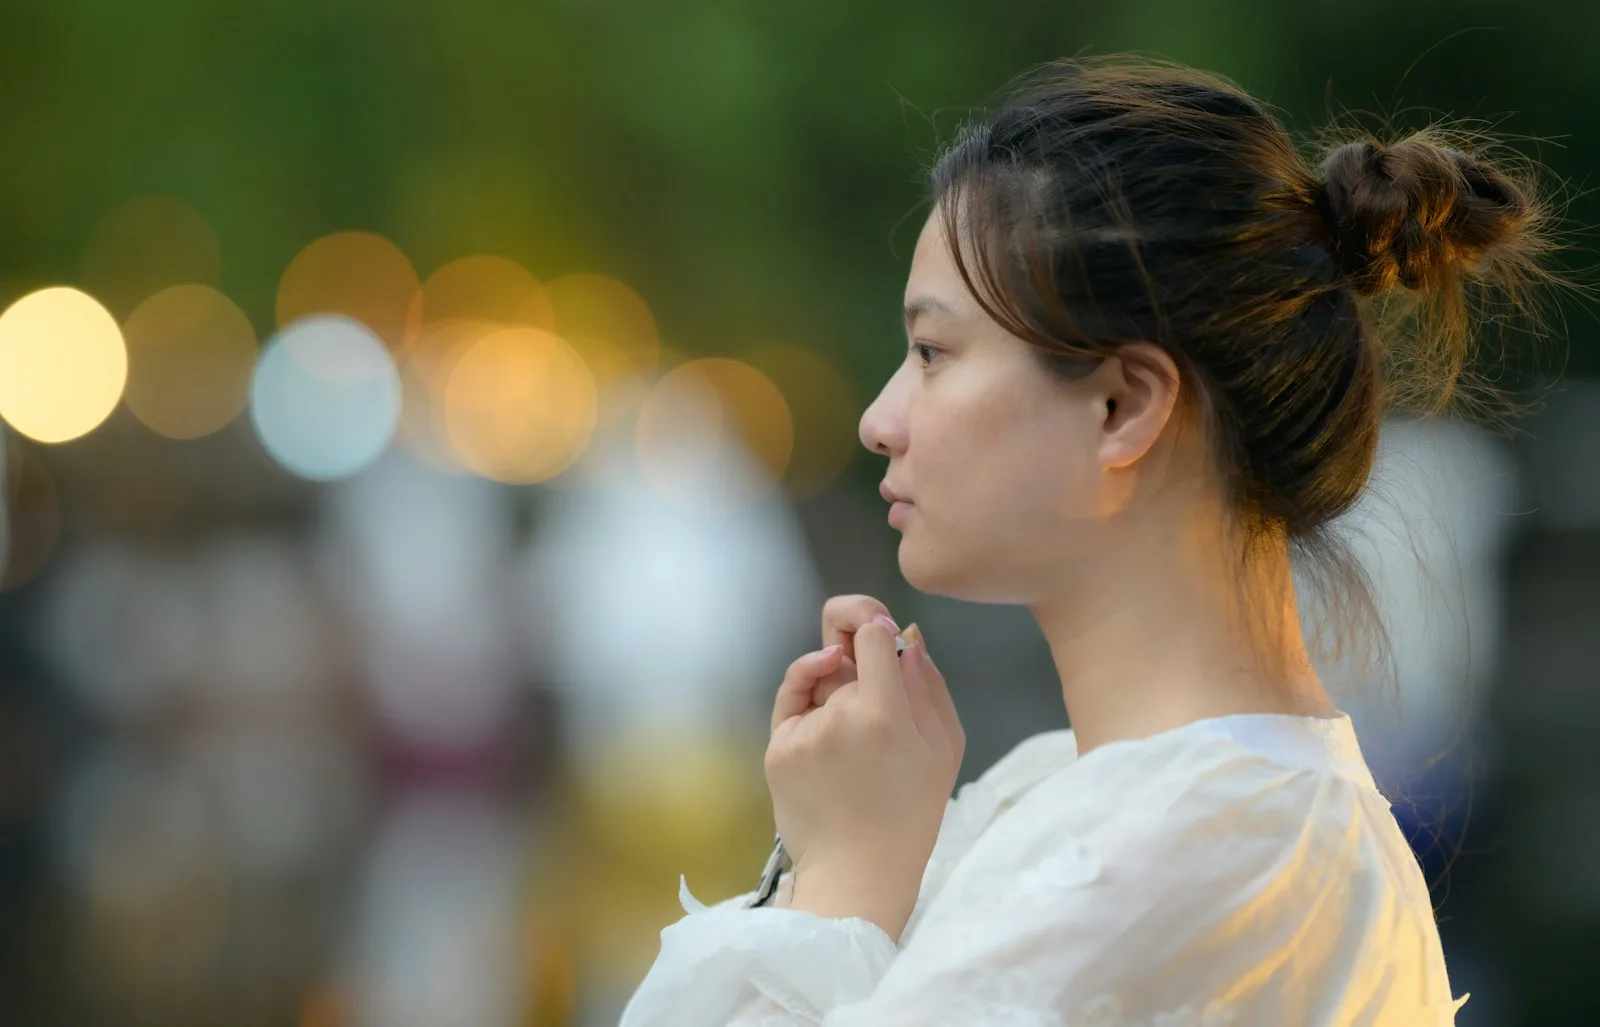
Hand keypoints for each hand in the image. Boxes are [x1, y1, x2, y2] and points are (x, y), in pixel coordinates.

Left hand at [764, 612, 963, 941]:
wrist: (858, 873)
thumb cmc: (912, 813)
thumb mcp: (943, 747)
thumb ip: (926, 685)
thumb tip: (905, 635)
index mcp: (883, 712)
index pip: (870, 631)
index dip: (876, 625)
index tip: (884, 638)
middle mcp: (837, 714)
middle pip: (846, 660)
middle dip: (861, 674)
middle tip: (881, 716)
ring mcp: (802, 732)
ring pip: (820, 683)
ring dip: (837, 695)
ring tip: (857, 746)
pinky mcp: (776, 749)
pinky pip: (793, 703)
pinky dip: (808, 702)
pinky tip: (826, 726)